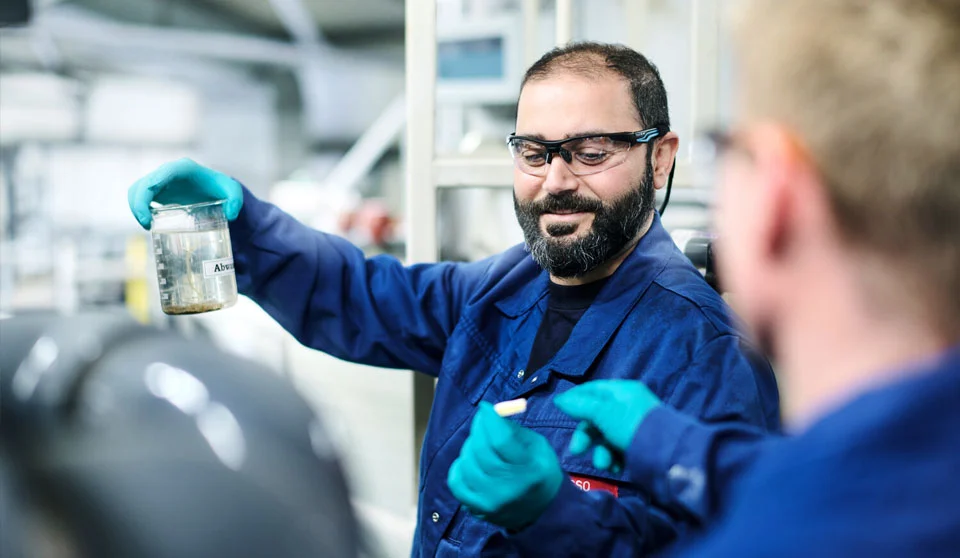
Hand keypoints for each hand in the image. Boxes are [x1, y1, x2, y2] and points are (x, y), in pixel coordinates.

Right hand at [128, 158, 242, 228]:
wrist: (215, 187)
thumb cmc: (221, 187)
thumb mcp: (233, 191)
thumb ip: (236, 200)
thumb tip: (229, 214)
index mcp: (181, 168)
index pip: (159, 177)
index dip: (147, 195)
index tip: (149, 218)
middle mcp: (167, 172)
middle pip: (142, 185)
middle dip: (137, 205)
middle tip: (147, 226)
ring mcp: (160, 180)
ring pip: (137, 190)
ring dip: (135, 207)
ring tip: (147, 226)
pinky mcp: (157, 190)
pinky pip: (139, 196)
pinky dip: (139, 208)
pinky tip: (149, 222)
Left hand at [447, 402, 563, 529]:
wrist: (543, 509)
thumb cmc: (540, 470)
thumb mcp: (537, 445)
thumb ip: (512, 429)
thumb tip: (488, 413)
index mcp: (529, 470)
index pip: (501, 440)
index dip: (489, 419)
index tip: (485, 407)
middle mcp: (509, 489)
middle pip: (481, 450)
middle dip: (478, 428)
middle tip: (481, 421)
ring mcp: (490, 501)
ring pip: (467, 464)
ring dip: (470, 446)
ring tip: (479, 443)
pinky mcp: (477, 509)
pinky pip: (456, 482)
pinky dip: (459, 466)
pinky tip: (469, 462)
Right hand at [553, 380, 662, 470]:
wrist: (666, 454)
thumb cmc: (630, 425)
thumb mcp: (602, 412)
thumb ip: (579, 406)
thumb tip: (559, 399)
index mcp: (622, 392)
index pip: (593, 390)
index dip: (575, 399)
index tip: (559, 410)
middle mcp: (627, 407)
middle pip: (596, 418)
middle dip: (586, 437)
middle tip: (577, 451)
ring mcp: (633, 427)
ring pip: (606, 437)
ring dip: (601, 452)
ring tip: (605, 464)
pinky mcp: (639, 446)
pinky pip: (618, 450)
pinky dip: (614, 459)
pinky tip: (616, 467)